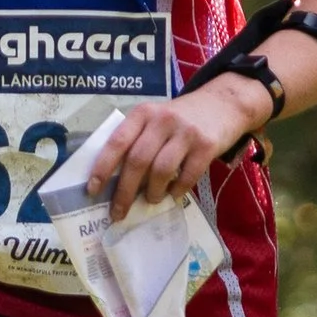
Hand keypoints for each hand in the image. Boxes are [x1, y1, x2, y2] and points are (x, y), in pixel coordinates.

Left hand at [87, 76, 269, 220]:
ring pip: (160, 170)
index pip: (117, 142)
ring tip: (150, 200)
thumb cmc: (180, 118)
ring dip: (151, 192)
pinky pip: (187, 176)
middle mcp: (162, 120)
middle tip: (118, 212)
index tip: (92, 190)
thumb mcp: (154, 119)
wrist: (223, 103)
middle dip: (124, 192)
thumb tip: (113, 180)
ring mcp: (185, 132)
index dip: (102, 167)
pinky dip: (176, 190)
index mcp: (142, 114)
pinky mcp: (206, 145)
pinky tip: (173, 194)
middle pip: (137, 161)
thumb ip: (137, 140)